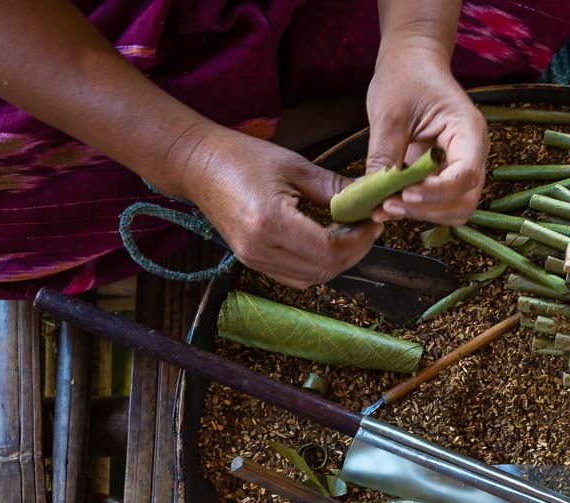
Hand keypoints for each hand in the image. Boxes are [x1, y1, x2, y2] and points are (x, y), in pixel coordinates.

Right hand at [177, 125, 382, 288]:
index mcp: (270, 223)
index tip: (373, 222)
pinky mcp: (251, 262)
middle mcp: (259, 249)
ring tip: (351, 233)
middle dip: (354, 251)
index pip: (329, 250)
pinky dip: (318, 264)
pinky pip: (295, 276)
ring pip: (312, 278)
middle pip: (324, 269)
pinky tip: (328, 241)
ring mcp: (253, 260)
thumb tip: (370, 198)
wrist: (197, 165)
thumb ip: (335, 188)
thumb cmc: (241, 157)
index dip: (359, 241)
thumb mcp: (294, 166)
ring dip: (338, 260)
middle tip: (368, 227)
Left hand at [365, 46, 486, 224]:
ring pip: (454, 209)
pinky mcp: (445, 175)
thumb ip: (384, 155)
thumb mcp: (389, 113)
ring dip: (422, 215)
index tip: (405, 195)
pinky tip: (389, 204)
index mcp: (468, 131)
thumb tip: (373, 195)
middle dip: (428, 210)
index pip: (465, 175)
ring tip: (385, 208)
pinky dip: (416, 210)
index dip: (437, 192)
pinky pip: (439, 203)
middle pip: (464, 200)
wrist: (410, 63)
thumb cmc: (404, 77)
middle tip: (388, 206)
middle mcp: (472, 154)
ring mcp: (461, 167)